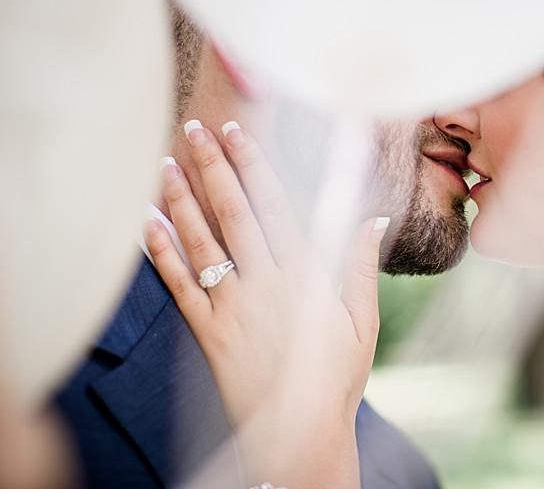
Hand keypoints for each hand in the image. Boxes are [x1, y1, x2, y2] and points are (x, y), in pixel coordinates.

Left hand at [143, 120, 387, 485]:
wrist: (301, 437)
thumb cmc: (337, 379)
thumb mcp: (364, 323)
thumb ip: (362, 267)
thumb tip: (372, 217)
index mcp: (307, 277)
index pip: (276, 207)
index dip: (254, 166)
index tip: (239, 132)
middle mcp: (266, 284)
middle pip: (234, 213)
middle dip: (213, 167)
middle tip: (195, 129)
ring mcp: (233, 308)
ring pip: (202, 243)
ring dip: (182, 200)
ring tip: (165, 164)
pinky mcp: (208, 334)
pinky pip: (179, 287)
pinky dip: (161, 254)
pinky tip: (147, 223)